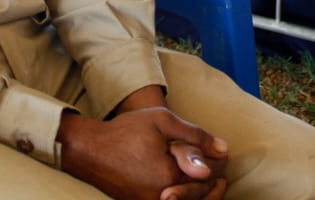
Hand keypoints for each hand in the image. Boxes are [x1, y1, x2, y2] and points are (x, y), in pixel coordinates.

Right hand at [58, 105, 228, 199]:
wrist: (89, 150)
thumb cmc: (125, 131)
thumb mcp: (163, 122)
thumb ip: (196, 136)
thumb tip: (224, 150)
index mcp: (171, 176)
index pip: (208, 175)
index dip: (218, 162)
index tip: (222, 152)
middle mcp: (162, 197)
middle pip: (201, 196)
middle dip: (214, 183)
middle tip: (223, 174)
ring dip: (202, 196)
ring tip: (213, 185)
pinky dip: (184, 199)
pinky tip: (187, 189)